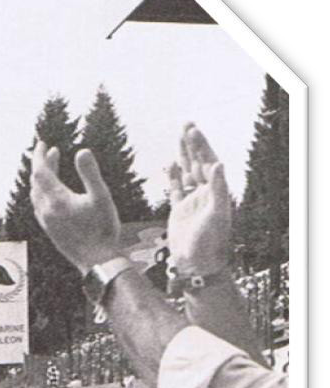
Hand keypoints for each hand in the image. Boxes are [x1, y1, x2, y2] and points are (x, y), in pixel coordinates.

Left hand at [29, 141, 122, 272]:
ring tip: (53, 165)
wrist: (98, 262)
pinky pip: (39, 204)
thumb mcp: (102, 198)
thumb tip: (82, 151)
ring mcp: (46, 221)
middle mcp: (46, 210)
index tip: (42, 142)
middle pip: (36, 181)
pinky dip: (42, 191)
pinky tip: (52, 191)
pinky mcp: (49, 230)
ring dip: (41, 178)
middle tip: (51, 150)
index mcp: (57, 200)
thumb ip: (90, 174)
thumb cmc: (103, 230)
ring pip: (36, 193)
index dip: (40, 155)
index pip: (40, 172)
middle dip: (42, 164)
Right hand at [166, 123, 233, 275]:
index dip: (200, 146)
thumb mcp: (216, 214)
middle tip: (186, 124)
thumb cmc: (209, 241)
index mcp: (215, 192)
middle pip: (198, 162)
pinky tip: (169, 164)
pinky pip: (176, 188)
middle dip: (192, 143)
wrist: (196, 263)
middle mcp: (205, 193)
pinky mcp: (180, 210)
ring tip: (179, 137)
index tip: (191, 130)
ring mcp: (192, 200)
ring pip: (187, 172)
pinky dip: (173, 176)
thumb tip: (217, 164)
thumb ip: (218, 189)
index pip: (207, 162)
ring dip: (183, 155)